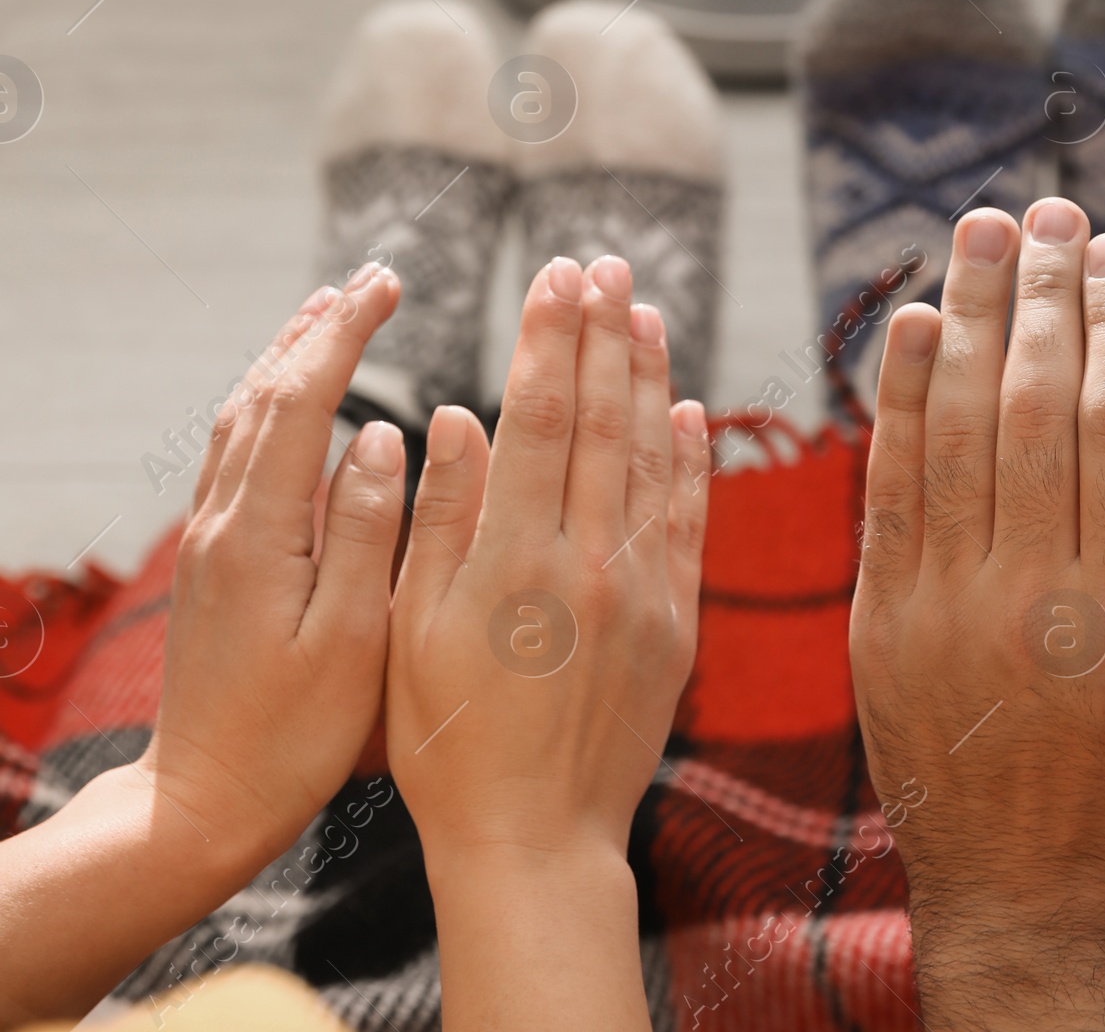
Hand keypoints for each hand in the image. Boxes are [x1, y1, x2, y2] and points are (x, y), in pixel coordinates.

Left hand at [146, 262, 406, 877]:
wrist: (202, 804)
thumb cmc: (292, 738)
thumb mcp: (351, 640)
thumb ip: (366, 531)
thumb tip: (378, 433)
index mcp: (260, 533)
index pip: (303, 401)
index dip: (345, 335)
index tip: (388, 285)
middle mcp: (223, 520)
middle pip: (266, 392)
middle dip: (320, 326)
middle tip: (374, 277)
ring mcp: (209, 537)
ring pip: (242, 415)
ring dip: (287, 353)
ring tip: (331, 309)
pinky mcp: (210, 558)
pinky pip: (234, 449)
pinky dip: (268, 400)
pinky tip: (291, 398)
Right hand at [387, 253, 709, 1031]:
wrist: (534, 844)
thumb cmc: (446, 743)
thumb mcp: (410, 632)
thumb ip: (436, 519)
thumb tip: (454, 415)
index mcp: (514, 557)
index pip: (540, 414)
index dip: (551, 335)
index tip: (557, 272)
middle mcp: (587, 560)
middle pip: (602, 418)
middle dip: (603, 331)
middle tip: (606, 261)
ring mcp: (642, 590)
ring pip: (653, 456)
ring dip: (650, 375)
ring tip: (647, 310)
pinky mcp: (677, 624)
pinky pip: (690, 521)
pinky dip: (693, 460)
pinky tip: (692, 410)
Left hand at [849, 200, 1104, 1031]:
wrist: (1026, 906)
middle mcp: (1027, 588)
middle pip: (1029, 400)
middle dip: (1042, 292)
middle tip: (1050, 211)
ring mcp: (942, 599)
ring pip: (952, 424)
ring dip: (968, 314)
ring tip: (983, 230)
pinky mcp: (881, 617)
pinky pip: (885, 484)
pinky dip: (895, 397)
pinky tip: (910, 323)